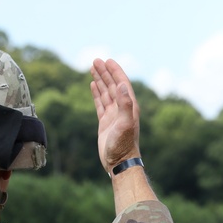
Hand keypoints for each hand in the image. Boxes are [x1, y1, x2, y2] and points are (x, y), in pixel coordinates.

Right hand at [90, 58, 140, 173]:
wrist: (119, 162)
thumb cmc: (124, 145)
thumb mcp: (125, 124)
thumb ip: (125, 104)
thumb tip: (122, 84)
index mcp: (129, 106)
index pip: (122, 83)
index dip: (115, 71)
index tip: (107, 60)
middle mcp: (122, 108)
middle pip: (113, 85)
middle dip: (105, 72)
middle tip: (95, 60)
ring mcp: (113, 115)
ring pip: (106, 93)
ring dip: (100, 80)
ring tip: (92, 68)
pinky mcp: (105, 122)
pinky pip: (100, 103)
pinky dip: (96, 93)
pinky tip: (93, 85)